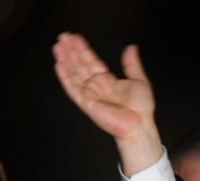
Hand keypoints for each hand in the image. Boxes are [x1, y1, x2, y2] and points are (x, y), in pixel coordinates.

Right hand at [52, 32, 162, 174]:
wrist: (139, 124)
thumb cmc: (141, 109)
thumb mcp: (139, 80)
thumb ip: (132, 64)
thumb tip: (131, 48)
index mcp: (108, 80)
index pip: (91, 61)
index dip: (83, 49)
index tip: (75, 38)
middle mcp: (97, 86)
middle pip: (80, 65)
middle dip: (71, 50)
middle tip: (63, 37)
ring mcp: (90, 94)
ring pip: (74, 73)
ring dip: (66, 59)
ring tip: (58, 46)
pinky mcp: (86, 102)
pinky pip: (72, 88)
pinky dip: (65, 77)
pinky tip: (59, 65)